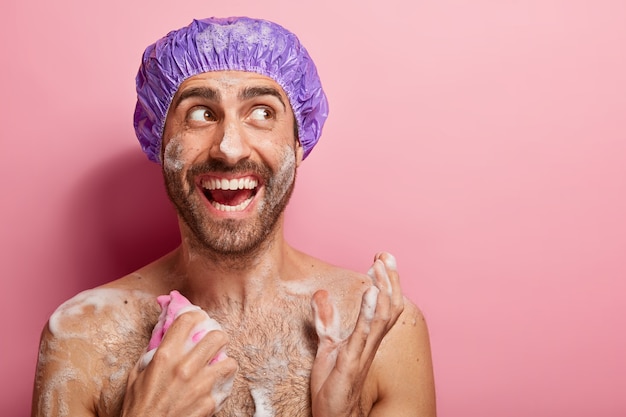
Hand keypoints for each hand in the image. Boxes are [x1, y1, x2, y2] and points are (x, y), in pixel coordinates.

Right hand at [121, 310, 237, 416]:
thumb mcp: (137, 374)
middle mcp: (184, 367)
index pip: (188, 320)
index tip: (198, 319)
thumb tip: (164, 334)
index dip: (196, 315)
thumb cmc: (138, 406)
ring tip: (217, 366)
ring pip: (229, 361)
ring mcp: (200, 385)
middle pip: (217, 336)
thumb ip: (152, 352)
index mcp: (165, 356)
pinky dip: (222, 384)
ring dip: (224, 362)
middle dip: (217, 337)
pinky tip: (215, 385)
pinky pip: (226, 385)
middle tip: (213, 343)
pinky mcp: (210, 402)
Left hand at [310, 252, 404, 416]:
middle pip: (390, 307)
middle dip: (390, 280)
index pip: (384, 305)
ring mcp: (363, 352)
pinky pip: (364, 334)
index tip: (382, 258)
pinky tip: (370, 292)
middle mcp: (371, 342)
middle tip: (385, 255)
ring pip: (382, 317)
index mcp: (368, 337)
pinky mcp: (352, 361)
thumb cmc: (334, 383)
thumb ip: (326, 319)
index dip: (387, 282)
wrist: (334, 414)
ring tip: (380, 266)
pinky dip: (368, 312)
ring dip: (383, 289)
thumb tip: (320, 293)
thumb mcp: (327, 345)